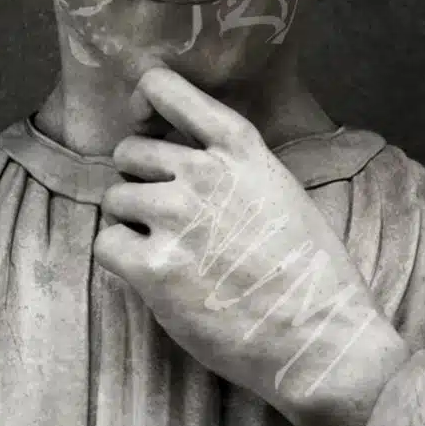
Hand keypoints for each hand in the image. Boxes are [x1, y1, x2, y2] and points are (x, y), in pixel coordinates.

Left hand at [93, 68, 408, 425]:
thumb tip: (178, 157)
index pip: (164, 87)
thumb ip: (230, 164)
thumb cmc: (307, 268)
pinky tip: (154, 273)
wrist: (318, 338)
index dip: (144, 102)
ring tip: (167, 248)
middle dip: (140, 178)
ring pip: (115, 197)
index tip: (145, 124)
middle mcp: (203, 172)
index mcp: (239, 145)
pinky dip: (121, 257)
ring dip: (131, 220)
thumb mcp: (278, 186)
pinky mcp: (153, 267)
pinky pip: (106, 242)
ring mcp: (176, 216)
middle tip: (166, 214)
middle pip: (130, 151)